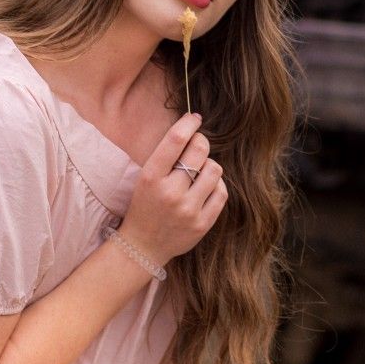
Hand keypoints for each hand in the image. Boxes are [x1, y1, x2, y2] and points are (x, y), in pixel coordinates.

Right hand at [120, 113, 227, 265]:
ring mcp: (188, 209)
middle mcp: (170, 192)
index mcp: (151, 177)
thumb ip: (166, 157)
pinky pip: (221, 192)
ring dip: (209, 166)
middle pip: (200, 150)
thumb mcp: (145, 178)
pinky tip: (205, 188)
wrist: (143, 245)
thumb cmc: (145, 206)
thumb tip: (192, 129)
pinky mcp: (202, 223)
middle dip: (201, 143)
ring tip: (199, 172)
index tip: (194, 119)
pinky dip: (216, 185)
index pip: (176, 139)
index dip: (189, 123)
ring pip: (214, 169)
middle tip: (197, 147)